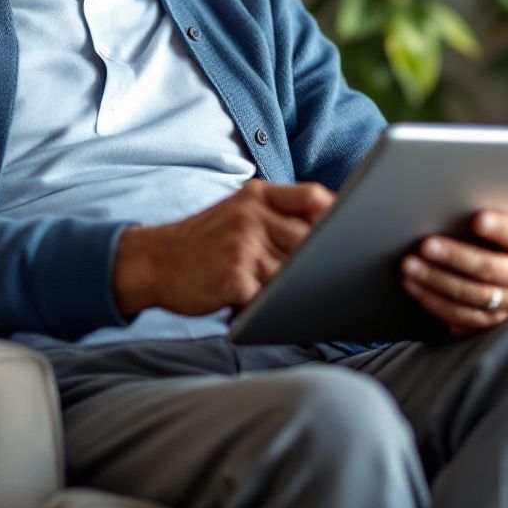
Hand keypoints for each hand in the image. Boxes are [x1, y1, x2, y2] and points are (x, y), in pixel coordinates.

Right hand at [114, 180, 334, 316]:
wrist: (153, 261)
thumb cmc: (204, 241)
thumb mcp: (237, 212)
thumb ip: (276, 216)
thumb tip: (331, 233)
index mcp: (256, 195)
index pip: (311, 196)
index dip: (338, 214)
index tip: (355, 231)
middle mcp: (250, 215)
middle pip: (311, 239)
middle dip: (326, 261)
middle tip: (342, 278)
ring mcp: (242, 246)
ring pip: (294, 273)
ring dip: (301, 290)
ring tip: (311, 299)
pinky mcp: (233, 278)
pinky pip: (271, 298)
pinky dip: (279, 308)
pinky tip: (280, 313)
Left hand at [401, 210, 507, 336]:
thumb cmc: (497, 237)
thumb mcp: (501, 223)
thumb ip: (485, 218)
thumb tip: (449, 205)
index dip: (500, 229)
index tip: (478, 219)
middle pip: (489, 269)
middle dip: (454, 257)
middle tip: (425, 245)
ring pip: (472, 296)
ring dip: (436, 281)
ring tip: (410, 267)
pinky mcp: (491, 321)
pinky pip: (462, 316)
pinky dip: (434, 301)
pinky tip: (414, 287)